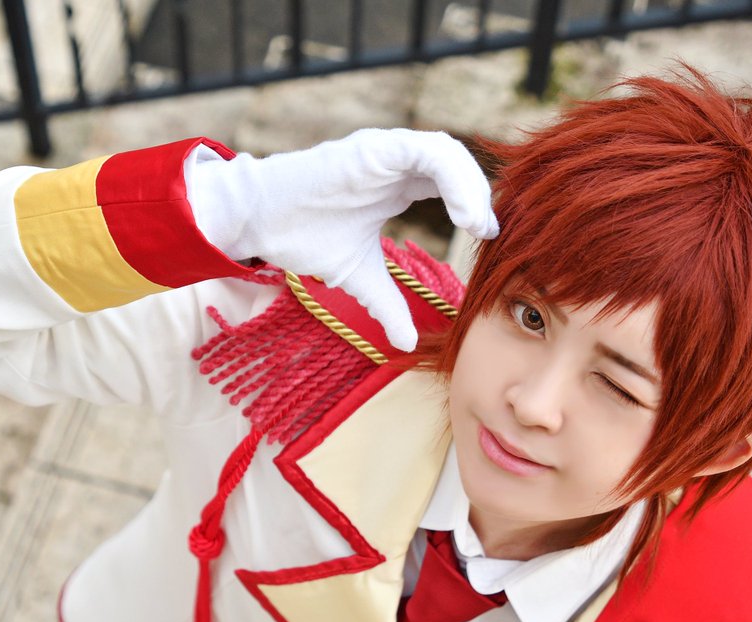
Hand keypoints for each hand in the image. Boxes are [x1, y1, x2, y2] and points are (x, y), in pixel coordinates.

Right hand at [188, 128, 498, 350]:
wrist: (259, 222)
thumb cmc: (302, 237)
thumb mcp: (358, 278)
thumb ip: (386, 304)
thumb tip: (407, 343)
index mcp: (396, 182)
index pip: (450, 183)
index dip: (473, 207)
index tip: (486, 240)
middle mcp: (395, 161)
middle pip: (457, 165)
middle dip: (480, 196)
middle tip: (492, 234)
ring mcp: (385, 150)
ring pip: (448, 153)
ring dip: (473, 187)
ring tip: (480, 225)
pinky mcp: (374, 148)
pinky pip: (428, 151)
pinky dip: (454, 178)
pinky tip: (462, 213)